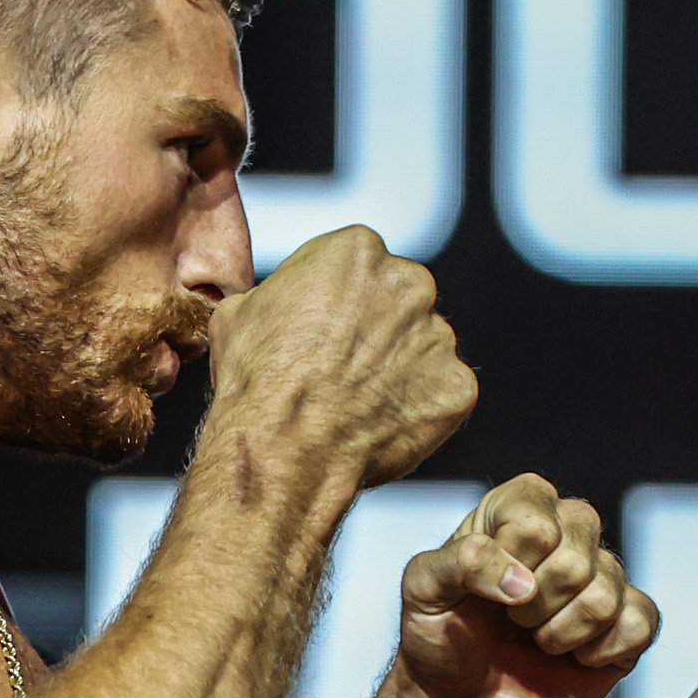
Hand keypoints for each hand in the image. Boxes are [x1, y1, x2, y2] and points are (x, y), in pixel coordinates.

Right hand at [206, 226, 479, 488]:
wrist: (286, 446)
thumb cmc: (259, 379)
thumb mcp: (240, 311)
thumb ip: (278, 295)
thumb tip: (279, 306)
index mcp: (357, 250)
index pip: (360, 265)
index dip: (340, 301)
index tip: (326, 329)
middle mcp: (408, 283)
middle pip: (401, 301)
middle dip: (379, 330)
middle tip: (346, 368)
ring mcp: (439, 336)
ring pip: (424, 348)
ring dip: (401, 370)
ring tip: (359, 403)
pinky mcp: (457, 386)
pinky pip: (442, 395)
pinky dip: (420, 410)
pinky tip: (382, 426)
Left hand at [373, 474, 657, 697]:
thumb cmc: (440, 640)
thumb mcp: (423, 590)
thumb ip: (461, 562)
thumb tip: (523, 582)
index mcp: (519, 509)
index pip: (535, 522)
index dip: (509, 565)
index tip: (486, 591)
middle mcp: (568, 534)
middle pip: (576, 559)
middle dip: (535, 606)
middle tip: (513, 621)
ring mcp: (603, 578)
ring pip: (605, 596)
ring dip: (560, 634)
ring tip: (537, 641)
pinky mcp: (629, 622)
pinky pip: (640, 623)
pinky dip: (599, 653)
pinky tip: (573, 657)